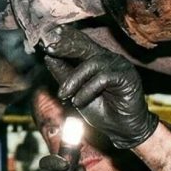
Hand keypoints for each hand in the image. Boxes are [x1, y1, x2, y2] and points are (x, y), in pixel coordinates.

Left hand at [43, 27, 157, 149]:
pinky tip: (78, 101)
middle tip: (48, 48)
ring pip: (92, 63)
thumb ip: (64, 75)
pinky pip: (103, 78)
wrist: (121, 130)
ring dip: (74, 80)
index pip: (77, 43)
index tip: (42, 40)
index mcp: (96, 57)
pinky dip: (87, 90)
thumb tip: (48, 57)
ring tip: (63, 95)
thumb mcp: (75, 93)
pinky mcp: (128, 76)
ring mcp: (119, 65)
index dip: (61, 40)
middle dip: (64, 45)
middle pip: (84, 45)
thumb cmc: (101, 111)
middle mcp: (108, 57)